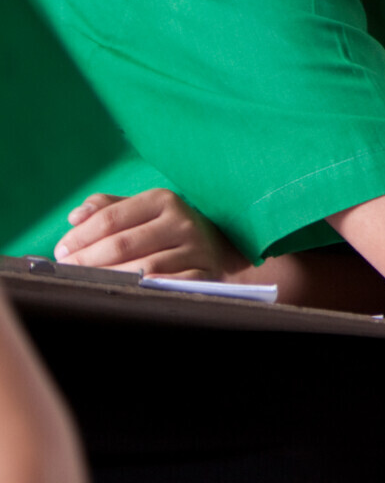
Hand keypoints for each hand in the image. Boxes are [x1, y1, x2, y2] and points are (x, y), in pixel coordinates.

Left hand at [54, 189, 249, 280]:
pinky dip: (144, 289)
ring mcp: (195, 248)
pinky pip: (168, 284)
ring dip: (109, 278)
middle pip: (122, 244)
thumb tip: (75, 217)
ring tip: (88, 283)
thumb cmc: (166, 230)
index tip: (61, 251)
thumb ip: (107, 208)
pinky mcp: (204, 272)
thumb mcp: (141, 211)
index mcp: (162, 200)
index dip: (80, 236)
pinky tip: (127, 291)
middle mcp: (181, 220)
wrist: (218, 250)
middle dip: (87, 260)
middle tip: (67, 270)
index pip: (111, 218)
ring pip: (142, 267)